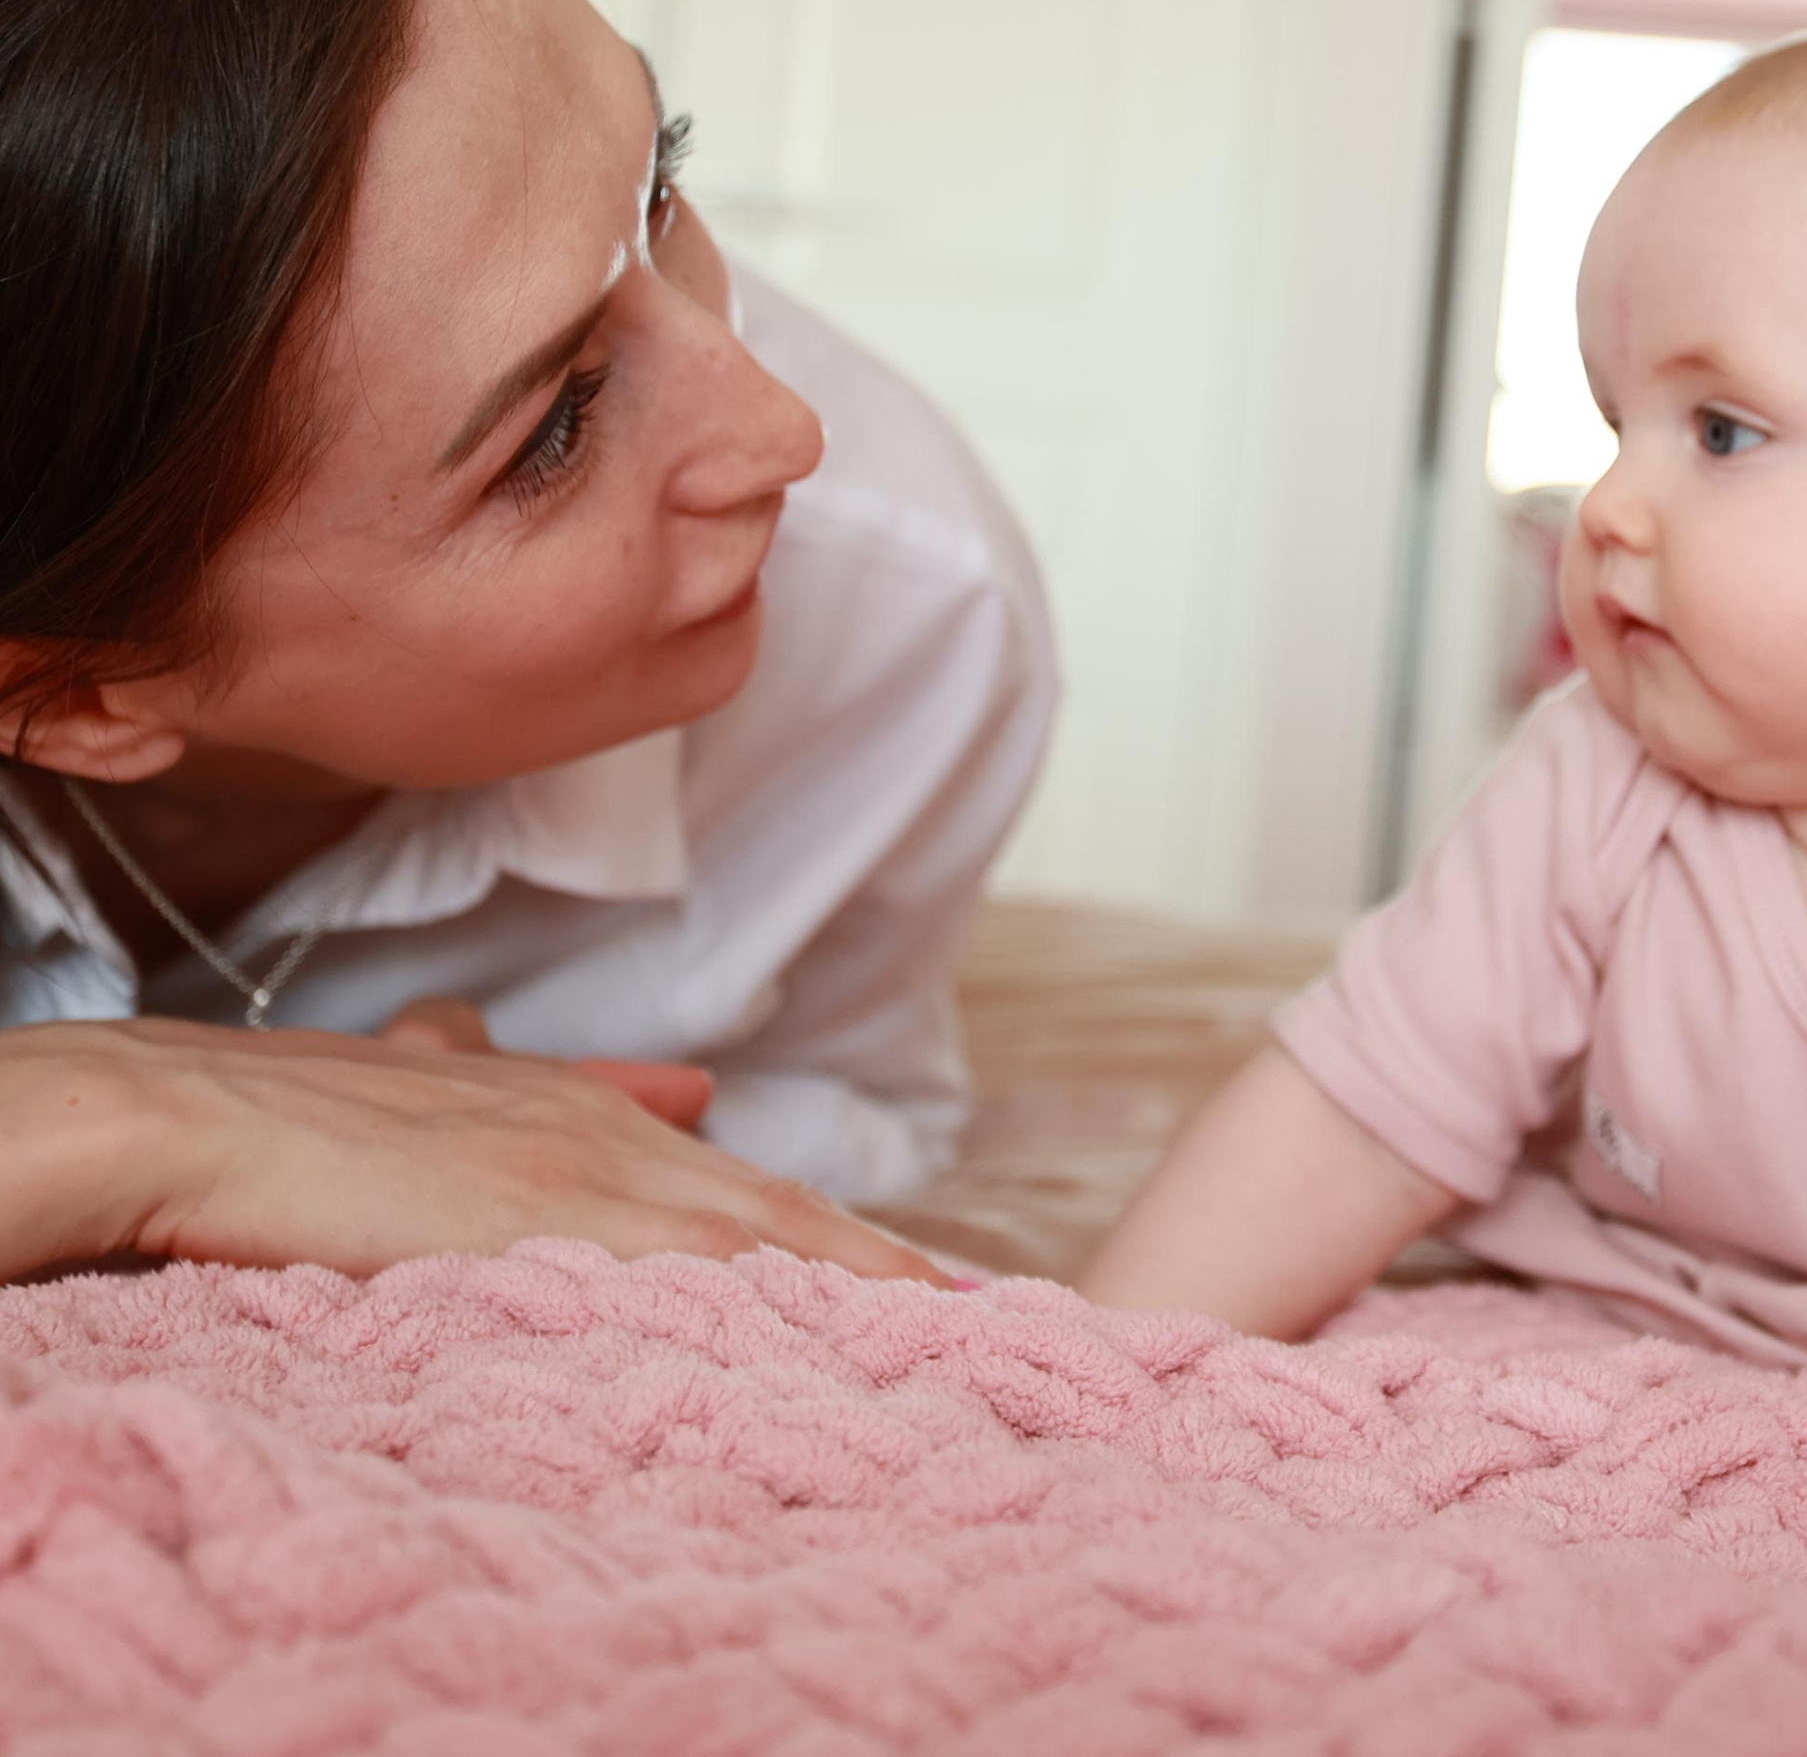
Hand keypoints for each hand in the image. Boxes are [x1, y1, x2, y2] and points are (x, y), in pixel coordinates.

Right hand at [0, 1018, 949, 1286]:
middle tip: (989, 1317)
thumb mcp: (436, 1082)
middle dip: (886, 1270)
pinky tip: (850, 1340)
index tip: (920, 1283)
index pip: (746, 1193)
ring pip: (766, 1241)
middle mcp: (618, 1137)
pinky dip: (782, 1303)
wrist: (207, 1118)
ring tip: (962, 1335)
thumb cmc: (306, 1114)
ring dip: (863, 1288)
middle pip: (784, 1218)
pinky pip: (706, 1271)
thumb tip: (657, 1076)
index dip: (836, 1240)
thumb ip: (525, 1078)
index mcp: (595, 1117)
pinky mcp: (563, 1221)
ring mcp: (597, 1176)